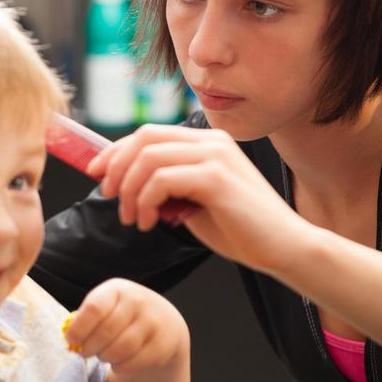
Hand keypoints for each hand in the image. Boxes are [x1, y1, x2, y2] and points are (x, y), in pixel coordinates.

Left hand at [63, 277, 188, 373]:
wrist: (164, 322)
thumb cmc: (123, 315)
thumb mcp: (107, 306)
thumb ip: (87, 319)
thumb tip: (71, 341)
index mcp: (117, 289)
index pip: (94, 308)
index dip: (79, 328)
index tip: (72, 341)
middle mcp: (137, 301)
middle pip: (105, 332)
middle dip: (89, 348)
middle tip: (85, 352)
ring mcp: (153, 321)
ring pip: (119, 349)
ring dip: (105, 357)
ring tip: (103, 355)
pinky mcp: (162, 343)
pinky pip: (133, 362)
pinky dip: (120, 367)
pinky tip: (118, 362)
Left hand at [88, 124, 306, 275]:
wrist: (284, 247)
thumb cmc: (241, 230)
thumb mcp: (194, 202)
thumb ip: (167, 187)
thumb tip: (126, 185)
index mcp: (207, 142)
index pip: (149, 133)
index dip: (116, 151)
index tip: (97, 174)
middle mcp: (211, 141)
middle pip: (144, 137)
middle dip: (117, 167)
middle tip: (112, 198)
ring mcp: (215, 156)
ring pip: (148, 158)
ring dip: (130, 191)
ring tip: (134, 219)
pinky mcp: (216, 177)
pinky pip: (161, 180)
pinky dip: (146, 201)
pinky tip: (151, 223)